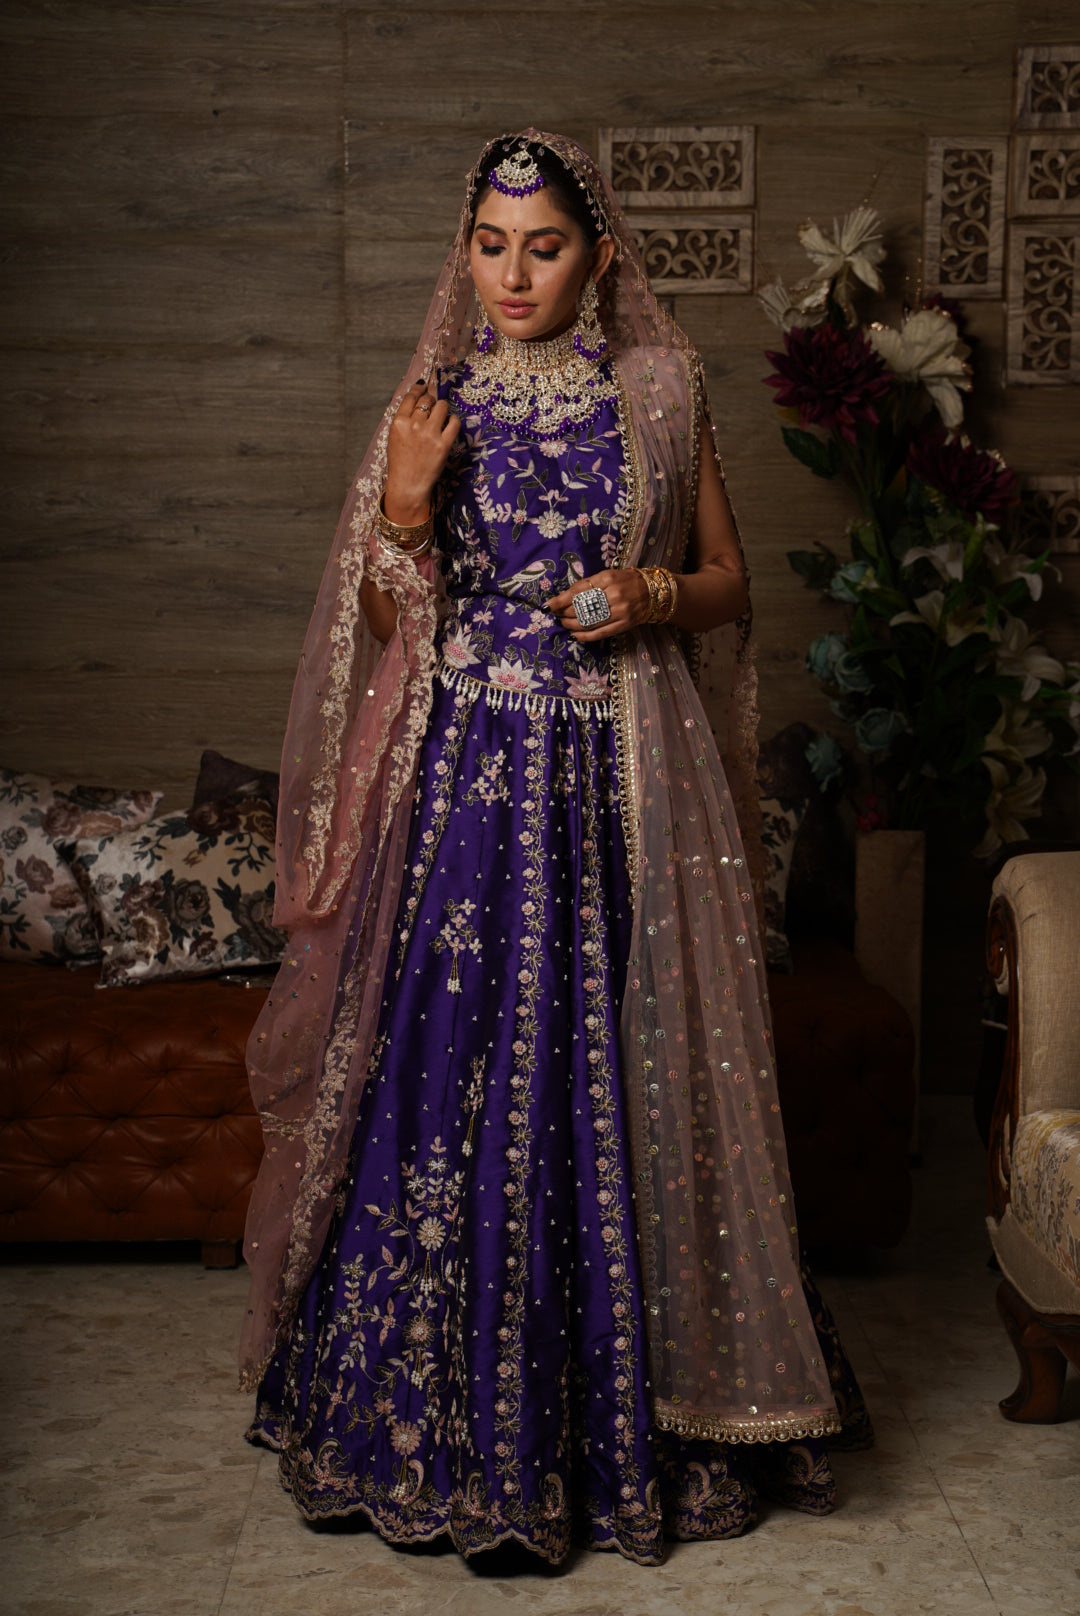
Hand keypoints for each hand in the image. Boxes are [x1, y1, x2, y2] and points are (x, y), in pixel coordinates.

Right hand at [385, 381, 460, 522]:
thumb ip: (403, 419)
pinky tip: (450, 424)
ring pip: (442, 406)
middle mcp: (414, 425)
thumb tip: (417, 400)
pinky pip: (454, 422)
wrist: (408, 486)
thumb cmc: (400, 463)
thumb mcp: (394, 437)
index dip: (419, 388)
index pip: (411, 396)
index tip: (424, 386)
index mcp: (398, 422)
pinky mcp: (444, 444)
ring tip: (441, 415)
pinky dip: (453, 420)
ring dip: (442, 408)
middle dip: (431, 400)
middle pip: (427, 399)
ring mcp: (430, 434)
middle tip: (432, 406)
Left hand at [548, 568, 651, 641]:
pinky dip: (585, 637)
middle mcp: (613, 595)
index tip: (548, 606)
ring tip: (564, 624)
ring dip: (571, 625)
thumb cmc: (626, 581)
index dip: (561, 600)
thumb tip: (563, 597)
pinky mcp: (624, 625)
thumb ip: (588, 585)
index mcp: (607, 579)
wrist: (653, 592)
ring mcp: (619, 612)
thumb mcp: (607, 576)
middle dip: (564, 613)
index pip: (578, 591)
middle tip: (556, 615)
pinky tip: (575, 635)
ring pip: (589, 622)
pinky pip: (600, 634)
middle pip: (581, 608)